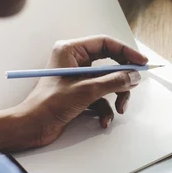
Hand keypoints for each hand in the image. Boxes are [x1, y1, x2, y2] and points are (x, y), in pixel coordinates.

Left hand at [18, 35, 147, 148]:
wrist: (30, 128)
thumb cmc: (48, 105)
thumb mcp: (86, 91)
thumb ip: (114, 81)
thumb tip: (134, 76)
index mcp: (71, 50)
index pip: (106, 43)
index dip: (126, 52)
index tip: (141, 62)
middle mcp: (75, 61)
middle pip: (110, 63)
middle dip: (122, 79)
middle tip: (134, 85)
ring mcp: (78, 77)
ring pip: (108, 81)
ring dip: (116, 96)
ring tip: (119, 109)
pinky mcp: (80, 92)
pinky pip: (102, 96)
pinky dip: (106, 108)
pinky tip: (104, 120)